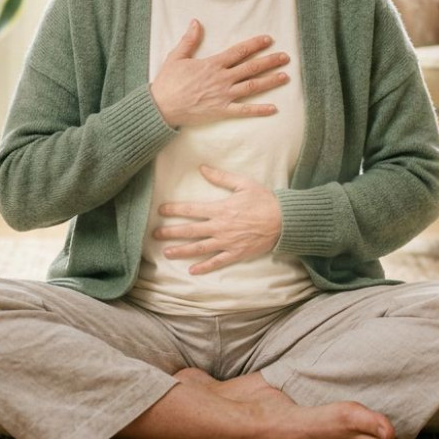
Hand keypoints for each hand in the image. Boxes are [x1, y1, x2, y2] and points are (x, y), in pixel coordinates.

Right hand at [149, 20, 290, 128]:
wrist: (162, 106)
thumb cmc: (168, 82)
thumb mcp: (176, 57)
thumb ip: (189, 40)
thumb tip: (196, 22)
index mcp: (213, 64)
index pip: (239, 51)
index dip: (255, 44)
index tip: (268, 40)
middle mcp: (222, 78)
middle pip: (251, 67)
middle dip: (270, 61)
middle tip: (285, 57)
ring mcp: (223, 95)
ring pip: (252, 86)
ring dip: (270, 81)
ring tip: (285, 77)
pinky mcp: (221, 111)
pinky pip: (244, 111)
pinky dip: (259, 110)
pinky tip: (273, 108)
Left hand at [153, 165, 282, 274]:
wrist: (283, 220)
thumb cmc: (264, 200)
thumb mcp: (243, 184)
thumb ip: (221, 177)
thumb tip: (202, 168)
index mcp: (221, 209)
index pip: (192, 209)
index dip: (175, 210)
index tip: (161, 211)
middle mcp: (220, 227)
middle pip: (191, 230)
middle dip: (171, 232)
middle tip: (155, 235)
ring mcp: (227, 242)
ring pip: (200, 248)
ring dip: (182, 251)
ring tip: (167, 253)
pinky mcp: (236, 253)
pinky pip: (217, 262)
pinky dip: (204, 267)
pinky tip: (192, 270)